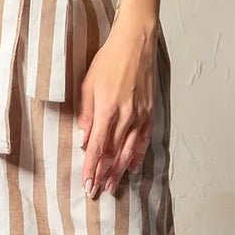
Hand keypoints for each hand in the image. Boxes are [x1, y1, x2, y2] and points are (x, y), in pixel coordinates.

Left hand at [77, 16, 157, 198]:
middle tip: (98, 191)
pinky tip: (133, 166)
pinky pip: (144, 139)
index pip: (97, 147)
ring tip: (113, 185)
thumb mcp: (88, 82)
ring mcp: (140, 115)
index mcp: (107, 109)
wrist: (136, 43)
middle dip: (105, 174)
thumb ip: (86, 111)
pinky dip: (138, 155)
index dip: (92, 167)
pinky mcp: (150, 111)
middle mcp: (125, 116)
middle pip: (114, 153)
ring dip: (120, 170)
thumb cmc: (108, 59)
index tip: (87, 184)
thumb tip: (84, 136)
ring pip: (129, 151)